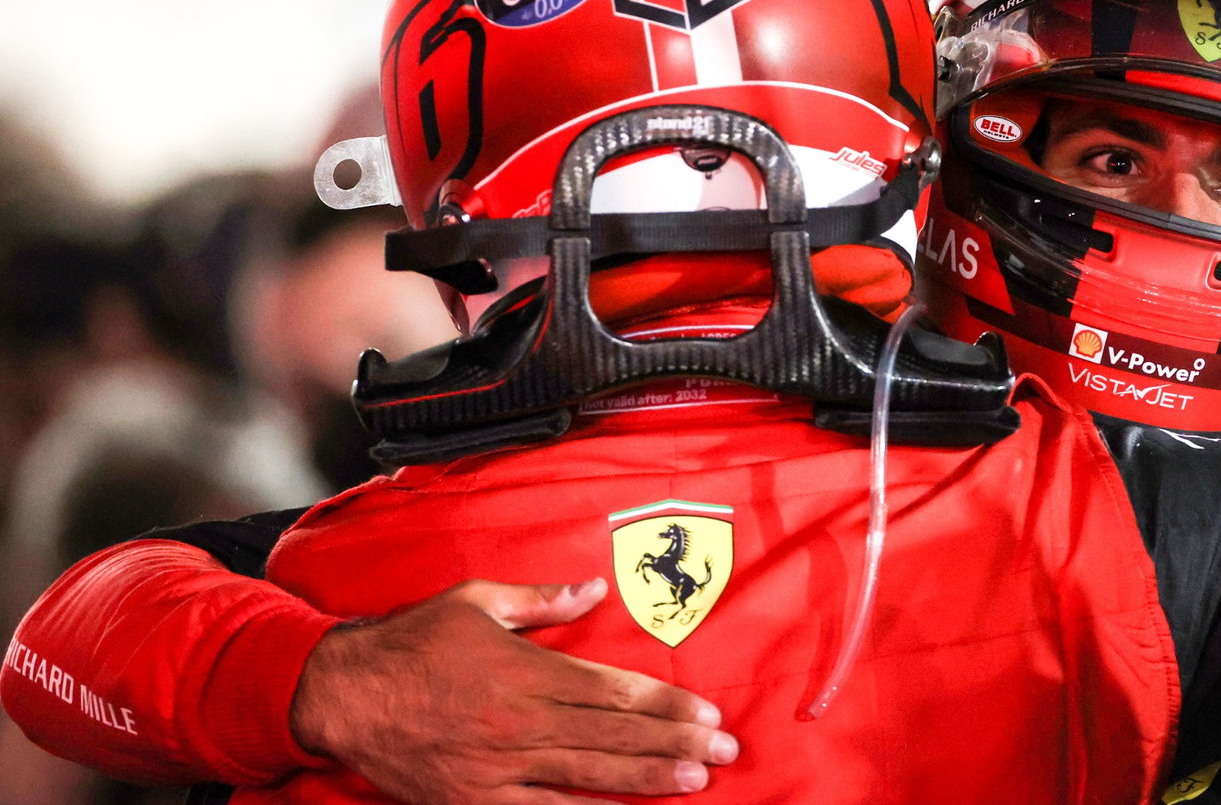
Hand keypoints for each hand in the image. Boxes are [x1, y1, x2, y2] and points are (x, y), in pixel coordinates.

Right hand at [289, 578, 737, 803]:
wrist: (342, 694)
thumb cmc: (410, 642)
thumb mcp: (477, 601)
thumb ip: (541, 600)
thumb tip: (593, 589)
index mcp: (526, 671)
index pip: (613, 691)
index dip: (665, 704)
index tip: (706, 713)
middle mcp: (521, 721)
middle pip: (613, 735)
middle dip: (675, 744)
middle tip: (725, 751)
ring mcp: (499, 768)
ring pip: (588, 775)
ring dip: (646, 778)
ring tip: (695, 781)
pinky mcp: (475, 800)